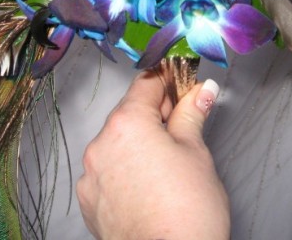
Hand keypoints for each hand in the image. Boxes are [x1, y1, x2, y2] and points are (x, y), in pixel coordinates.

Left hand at [77, 70, 228, 239]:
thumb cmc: (187, 211)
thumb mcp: (196, 152)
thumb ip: (191, 114)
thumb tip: (201, 91)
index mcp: (127, 124)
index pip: (146, 84)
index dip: (167, 80)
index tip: (182, 82)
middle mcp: (101, 145)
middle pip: (129, 114)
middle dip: (156, 114)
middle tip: (183, 123)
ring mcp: (91, 175)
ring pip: (117, 144)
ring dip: (139, 143)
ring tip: (168, 162)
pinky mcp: (90, 202)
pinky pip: (108, 172)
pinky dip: (125, 170)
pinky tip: (149, 184)